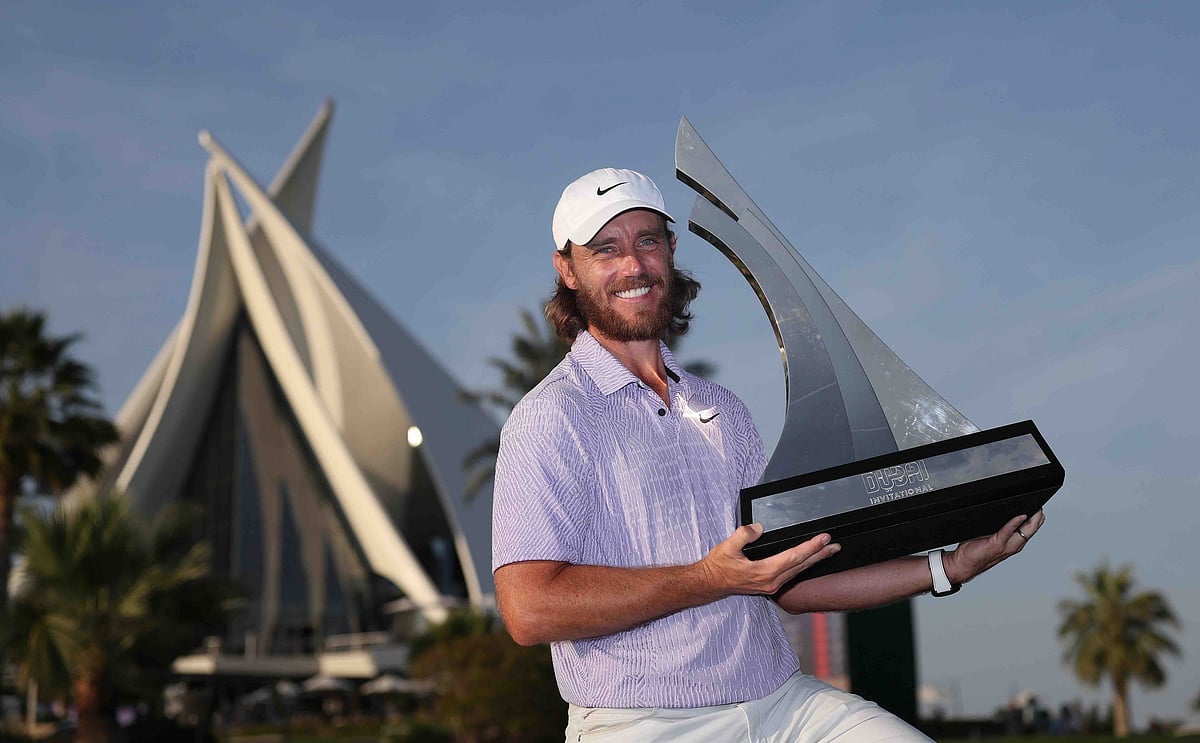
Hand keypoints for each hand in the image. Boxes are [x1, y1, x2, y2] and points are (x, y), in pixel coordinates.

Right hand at [699, 524, 840, 597]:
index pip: (793, 557)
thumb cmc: (719, 566)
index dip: (810, 547)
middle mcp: (771, 581)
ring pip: (799, 571)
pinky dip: (803, 566)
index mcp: (763, 571)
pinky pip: (792, 575)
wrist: (711, 583)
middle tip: (835, 545)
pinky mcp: (770, 586)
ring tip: (828, 552)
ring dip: (815, 561)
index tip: (823, 538)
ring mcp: (772, 585)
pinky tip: (809, 562)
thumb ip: (743, 535)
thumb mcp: (727, 546)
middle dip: (820, 555)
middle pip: (801, 566)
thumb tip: (758, 528)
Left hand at [943, 510, 1045, 584]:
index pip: (1030, 529)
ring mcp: (1007, 545)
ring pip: (1026, 530)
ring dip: (1032, 519)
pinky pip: (1008, 530)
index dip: (1036, 517)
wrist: (963, 564)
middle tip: (1039, 504)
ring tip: (1035, 508)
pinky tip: (1020, 515)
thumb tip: (1000, 509)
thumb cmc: (974, 550)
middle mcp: (1014, 544)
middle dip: (1038, 516)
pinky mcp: (997, 544)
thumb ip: (997, 526)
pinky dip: (1015, 522)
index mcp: (1013, 542)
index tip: (1039, 505)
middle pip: (1032, 528)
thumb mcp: (990, 535)